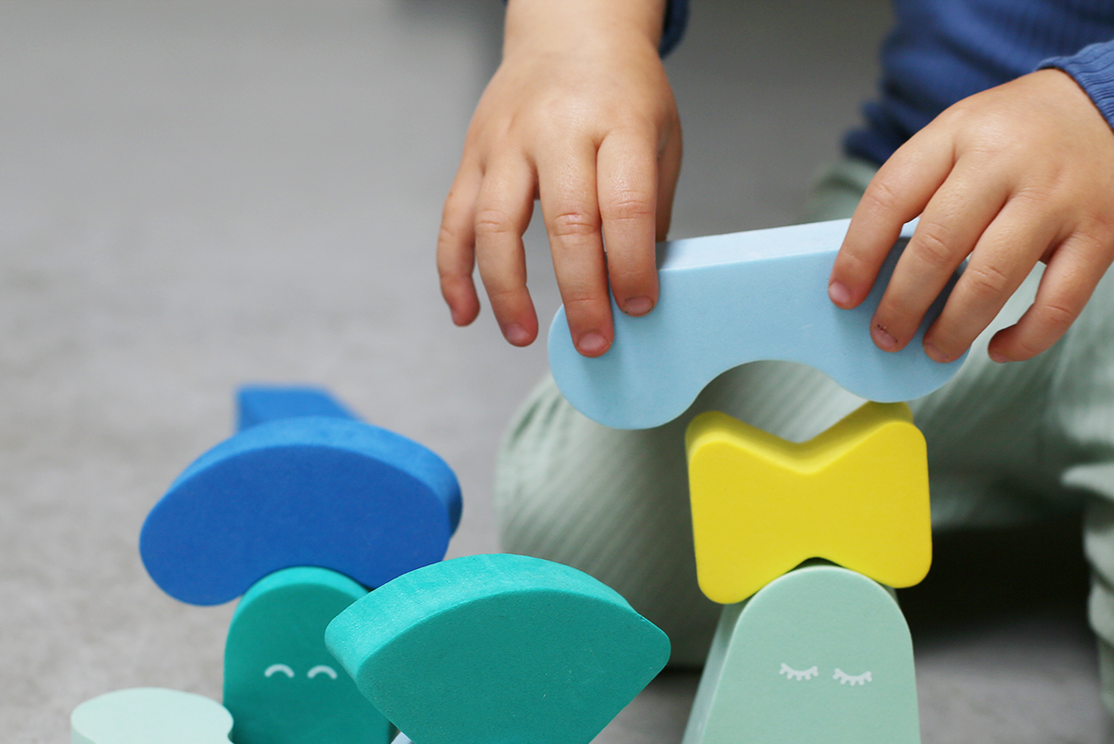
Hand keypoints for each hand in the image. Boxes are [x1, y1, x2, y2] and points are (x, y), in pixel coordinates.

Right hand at [437, 0, 681, 355]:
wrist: (569, 30)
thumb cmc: (620, 93)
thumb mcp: (660, 138)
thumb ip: (649, 212)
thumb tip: (636, 291)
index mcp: (617, 122)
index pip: (624, 204)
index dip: (632, 264)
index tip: (638, 307)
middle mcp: (557, 129)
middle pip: (565, 222)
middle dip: (580, 293)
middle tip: (593, 341)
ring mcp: (507, 142)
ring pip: (496, 225)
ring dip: (508, 291)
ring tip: (525, 336)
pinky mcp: (473, 156)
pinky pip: (453, 221)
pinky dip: (454, 273)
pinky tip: (467, 313)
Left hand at [828, 69, 1113, 363]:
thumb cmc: (1017, 139)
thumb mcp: (960, 138)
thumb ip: (920, 193)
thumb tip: (872, 276)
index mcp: (958, 132)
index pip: (891, 195)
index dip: (858, 254)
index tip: (843, 296)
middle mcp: (1008, 160)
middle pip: (938, 245)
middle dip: (901, 305)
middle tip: (886, 336)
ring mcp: (1058, 197)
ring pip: (992, 280)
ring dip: (953, 329)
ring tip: (934, 349)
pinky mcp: (1102, 232)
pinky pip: (1057, 304)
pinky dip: (1024, 339)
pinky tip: (998, 349)